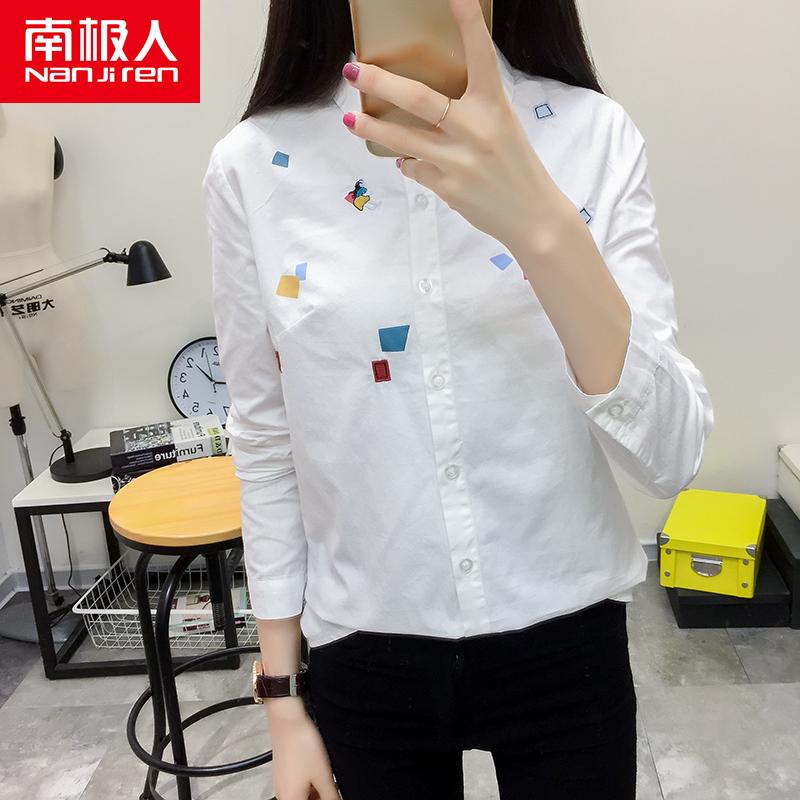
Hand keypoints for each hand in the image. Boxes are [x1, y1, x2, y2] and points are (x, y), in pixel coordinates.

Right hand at [268, 702, 339, 799]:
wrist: (287, 719)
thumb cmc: (300, 743)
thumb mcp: (323, 774)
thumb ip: (331, 795)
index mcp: (290, 799)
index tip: (333, 794)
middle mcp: (282, 793)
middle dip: (320, 797)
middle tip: (332, 788)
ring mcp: (281, 782)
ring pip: (302, 794)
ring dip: (316, 791)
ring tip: (326, 778)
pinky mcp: (283, 771)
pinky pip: (297, 784)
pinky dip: (309, 782)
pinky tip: (318, 772)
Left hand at [340, 0, 573, 253]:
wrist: (532, 216)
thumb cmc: (515, 166)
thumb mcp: (502, 127)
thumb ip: (471, 111)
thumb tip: (422, 105)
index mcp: (494, 106)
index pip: (481, 55)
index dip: (468, 22)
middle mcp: (476, 129)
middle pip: (419, 99)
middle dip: (380, 82)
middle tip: (352, 69)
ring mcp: (459, 160)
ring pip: (403, 139)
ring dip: (372, 128)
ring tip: (350, 120)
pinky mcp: (448, 187)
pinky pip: (414, 168)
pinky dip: (410, 164)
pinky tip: (413, 163)